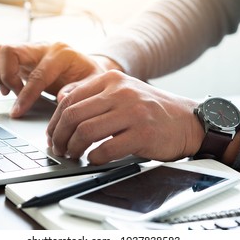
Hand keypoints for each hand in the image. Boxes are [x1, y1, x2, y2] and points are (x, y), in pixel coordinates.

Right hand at [0, 42, 106, 117]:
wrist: (88, 67)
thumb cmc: (91, 76)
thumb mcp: (94, 84)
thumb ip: (79, 89)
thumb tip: (61, 97)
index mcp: (62, 53)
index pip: (37, 74)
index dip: (25, 95)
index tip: (17, 111)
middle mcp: (43, 46)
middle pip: (10, 51)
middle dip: (7, 77)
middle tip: (13, 96)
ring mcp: (31, 49)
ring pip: (1, 51)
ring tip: (5, 92)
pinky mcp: (23, 56)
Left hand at [46, 70, 204, 164]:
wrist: (187, 120)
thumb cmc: (151, 110)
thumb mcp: (122, 93)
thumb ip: (93, 96)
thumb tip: (60, 106)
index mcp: (111, 80)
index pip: (70, 99)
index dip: (55, 121)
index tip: (52, 135)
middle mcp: (120, 92)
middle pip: (73, 115)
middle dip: (59, 136)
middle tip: (58, 149)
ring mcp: (133, 112)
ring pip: (86, 131)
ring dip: (73, 148)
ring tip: (73, 155)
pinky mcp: (143, 133)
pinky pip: (107, 149)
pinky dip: (95, 158)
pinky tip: (95, 159)